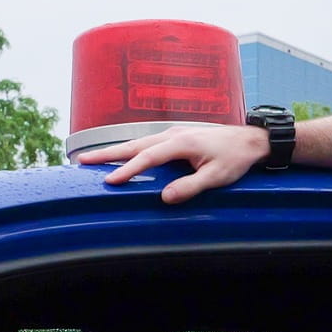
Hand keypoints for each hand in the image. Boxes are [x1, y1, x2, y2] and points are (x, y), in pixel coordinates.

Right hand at [78, 124, 268, 204]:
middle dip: (106, 153)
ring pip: (137, 143)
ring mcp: (173, 134)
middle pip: (133, 145)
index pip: (147, 157)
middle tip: (81, 160)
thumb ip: (191, 186)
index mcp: (181, 142)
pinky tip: (120, 157)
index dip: (127, 169)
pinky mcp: (175, 137)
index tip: (109, 180)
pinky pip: (146, 144)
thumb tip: (164, 197)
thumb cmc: (235, 158)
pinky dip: (129, 150)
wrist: (251, 141)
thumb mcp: (216, 176)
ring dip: (114, 150)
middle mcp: (173, 134)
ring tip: (91, 158)